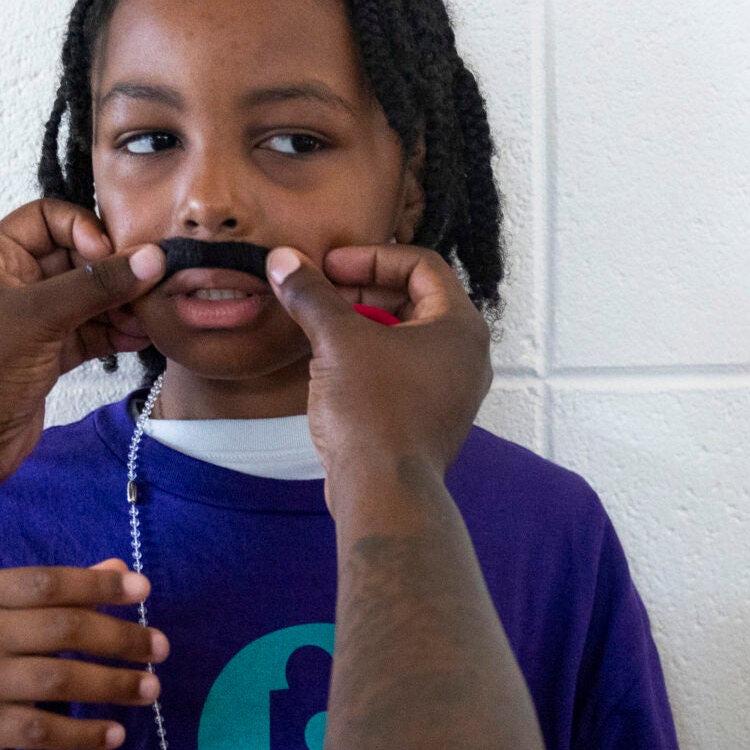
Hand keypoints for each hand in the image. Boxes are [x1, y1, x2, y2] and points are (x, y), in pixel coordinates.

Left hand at [0, 201, 165, 496]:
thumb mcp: (37, 318)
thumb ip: (95, 285)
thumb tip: (151, 258)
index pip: (47, 218)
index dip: (84, 230)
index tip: (112, 257)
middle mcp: (11, 283)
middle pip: (74, 258)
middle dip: (112, 272)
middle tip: (149, 287)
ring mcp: (30, 322)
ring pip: (85, 298)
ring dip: (119, 305)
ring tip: (148, 318)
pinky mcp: (46, 355)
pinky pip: (87, 332)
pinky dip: (113, 333)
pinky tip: (139, 338)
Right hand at [0, 562, 165, 749]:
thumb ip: (52, 593)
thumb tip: (120, 571)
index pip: (50, 583)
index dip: (101, 587)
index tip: (145, 592)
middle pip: (65, 631)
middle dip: (122, 639)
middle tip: (161, 648)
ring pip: (62, 681)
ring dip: (115, 685)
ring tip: (151, 689)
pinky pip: (46, 731)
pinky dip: (85, 734)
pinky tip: (115, 734)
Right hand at [267, 245, 489, 496]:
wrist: (383, 492)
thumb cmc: (373, 413)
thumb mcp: (337, 340)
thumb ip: (312, 295)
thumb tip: (283, 261)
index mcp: (460, 327)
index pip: (422, 266)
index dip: (371, 257)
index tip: (330, 266)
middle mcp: (466, 356)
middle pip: (415, 300)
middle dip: (364, 290)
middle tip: (322, 293)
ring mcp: (451, 391)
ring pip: (406, 338)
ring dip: (363, 324)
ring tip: (322, 328)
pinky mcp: (430, 419)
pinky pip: (402, 371)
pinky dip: (371, 358)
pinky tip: (333, 367)